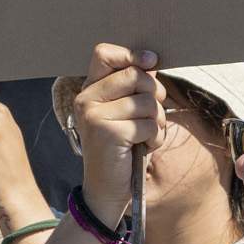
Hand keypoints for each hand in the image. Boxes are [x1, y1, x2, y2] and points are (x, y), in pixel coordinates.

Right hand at [68, 46, 164, 212]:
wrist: (106, 190)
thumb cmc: (122, 148)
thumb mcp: (127, 112)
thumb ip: (134, 87)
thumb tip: (151, 61)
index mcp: (89, 90)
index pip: (104, 54)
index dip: (132, 54)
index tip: (151, 62)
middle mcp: (86, 99)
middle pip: (136, 75)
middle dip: (155, 95)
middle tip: (151, 115)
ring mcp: (94, 115)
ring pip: (148, 102)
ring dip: (157, 122)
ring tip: (144, 137)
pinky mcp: (108, 132)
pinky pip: (149, 124)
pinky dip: (155, 138)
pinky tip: (141, 148)